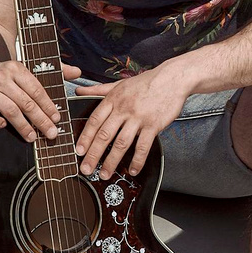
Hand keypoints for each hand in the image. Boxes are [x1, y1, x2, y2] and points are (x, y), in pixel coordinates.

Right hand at [0, 57, 78, 139]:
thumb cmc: (5, 74)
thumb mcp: (26, 68)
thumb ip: (54, 70)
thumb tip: (77, 72)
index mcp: (16, 68)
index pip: (37, 90)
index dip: (48, 106)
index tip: (57, 119)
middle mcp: (1, 77)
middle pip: (26, 102)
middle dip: (41, 120)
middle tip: (51, 134)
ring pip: (10, 110)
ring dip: (23, 126)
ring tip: (33, 137)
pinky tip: (4, 126)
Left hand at [72, 65, 191, 177]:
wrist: (173, 78)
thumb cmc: (147, 82)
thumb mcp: (119, 84)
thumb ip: (98, 90)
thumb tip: (79, 90)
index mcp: (113, 99)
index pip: (94, 121)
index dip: (85, 137)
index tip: (78, 151)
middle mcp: (124, 109)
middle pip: (104, 135)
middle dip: (93, 155)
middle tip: (86, 169)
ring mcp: (139, 117)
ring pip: (121, 143)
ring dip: (111, 161)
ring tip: (105, 174)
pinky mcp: (153, 125)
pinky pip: (143, 146)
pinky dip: (137, 160)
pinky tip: (133, 169)